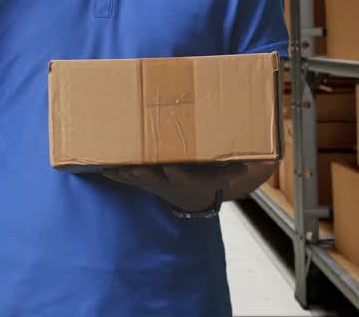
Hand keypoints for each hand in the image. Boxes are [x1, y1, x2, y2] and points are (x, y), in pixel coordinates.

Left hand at [104, 163, 247, 211]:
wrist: (193, 198)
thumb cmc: (209, 180)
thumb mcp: (225, 175)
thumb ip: (236, 168)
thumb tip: (260, 160)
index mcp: (185, 181)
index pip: (180, 176)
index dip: (175, 171)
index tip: (171, 165)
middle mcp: (165, 184)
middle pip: (151, 177)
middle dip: (140, 170)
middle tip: (130, 164)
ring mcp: (151, 184)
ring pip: (134, 178)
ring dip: (121, 172)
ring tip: (105, 163)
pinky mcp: (141, 181)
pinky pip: (124, 178)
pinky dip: (113, 172)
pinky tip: (98, 165)